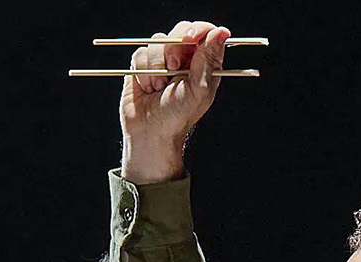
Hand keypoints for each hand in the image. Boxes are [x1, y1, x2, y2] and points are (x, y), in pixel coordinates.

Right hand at [119, 21, 230, 183]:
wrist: (150, 133)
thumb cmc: (178, 117)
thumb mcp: (200, 90)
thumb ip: (209, 59)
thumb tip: (221, 32)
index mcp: (203, 63)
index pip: (205, 32)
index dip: (199, 30)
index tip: (191, 39)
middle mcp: (184, 59)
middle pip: (180, 30)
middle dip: (174, 47)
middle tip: (174, 68)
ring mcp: (162, 60)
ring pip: (157, 41)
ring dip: (156, 66)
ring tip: (159, 87)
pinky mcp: (142, 66)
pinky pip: (139, 54)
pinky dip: (142, 72)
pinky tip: (147, 88)